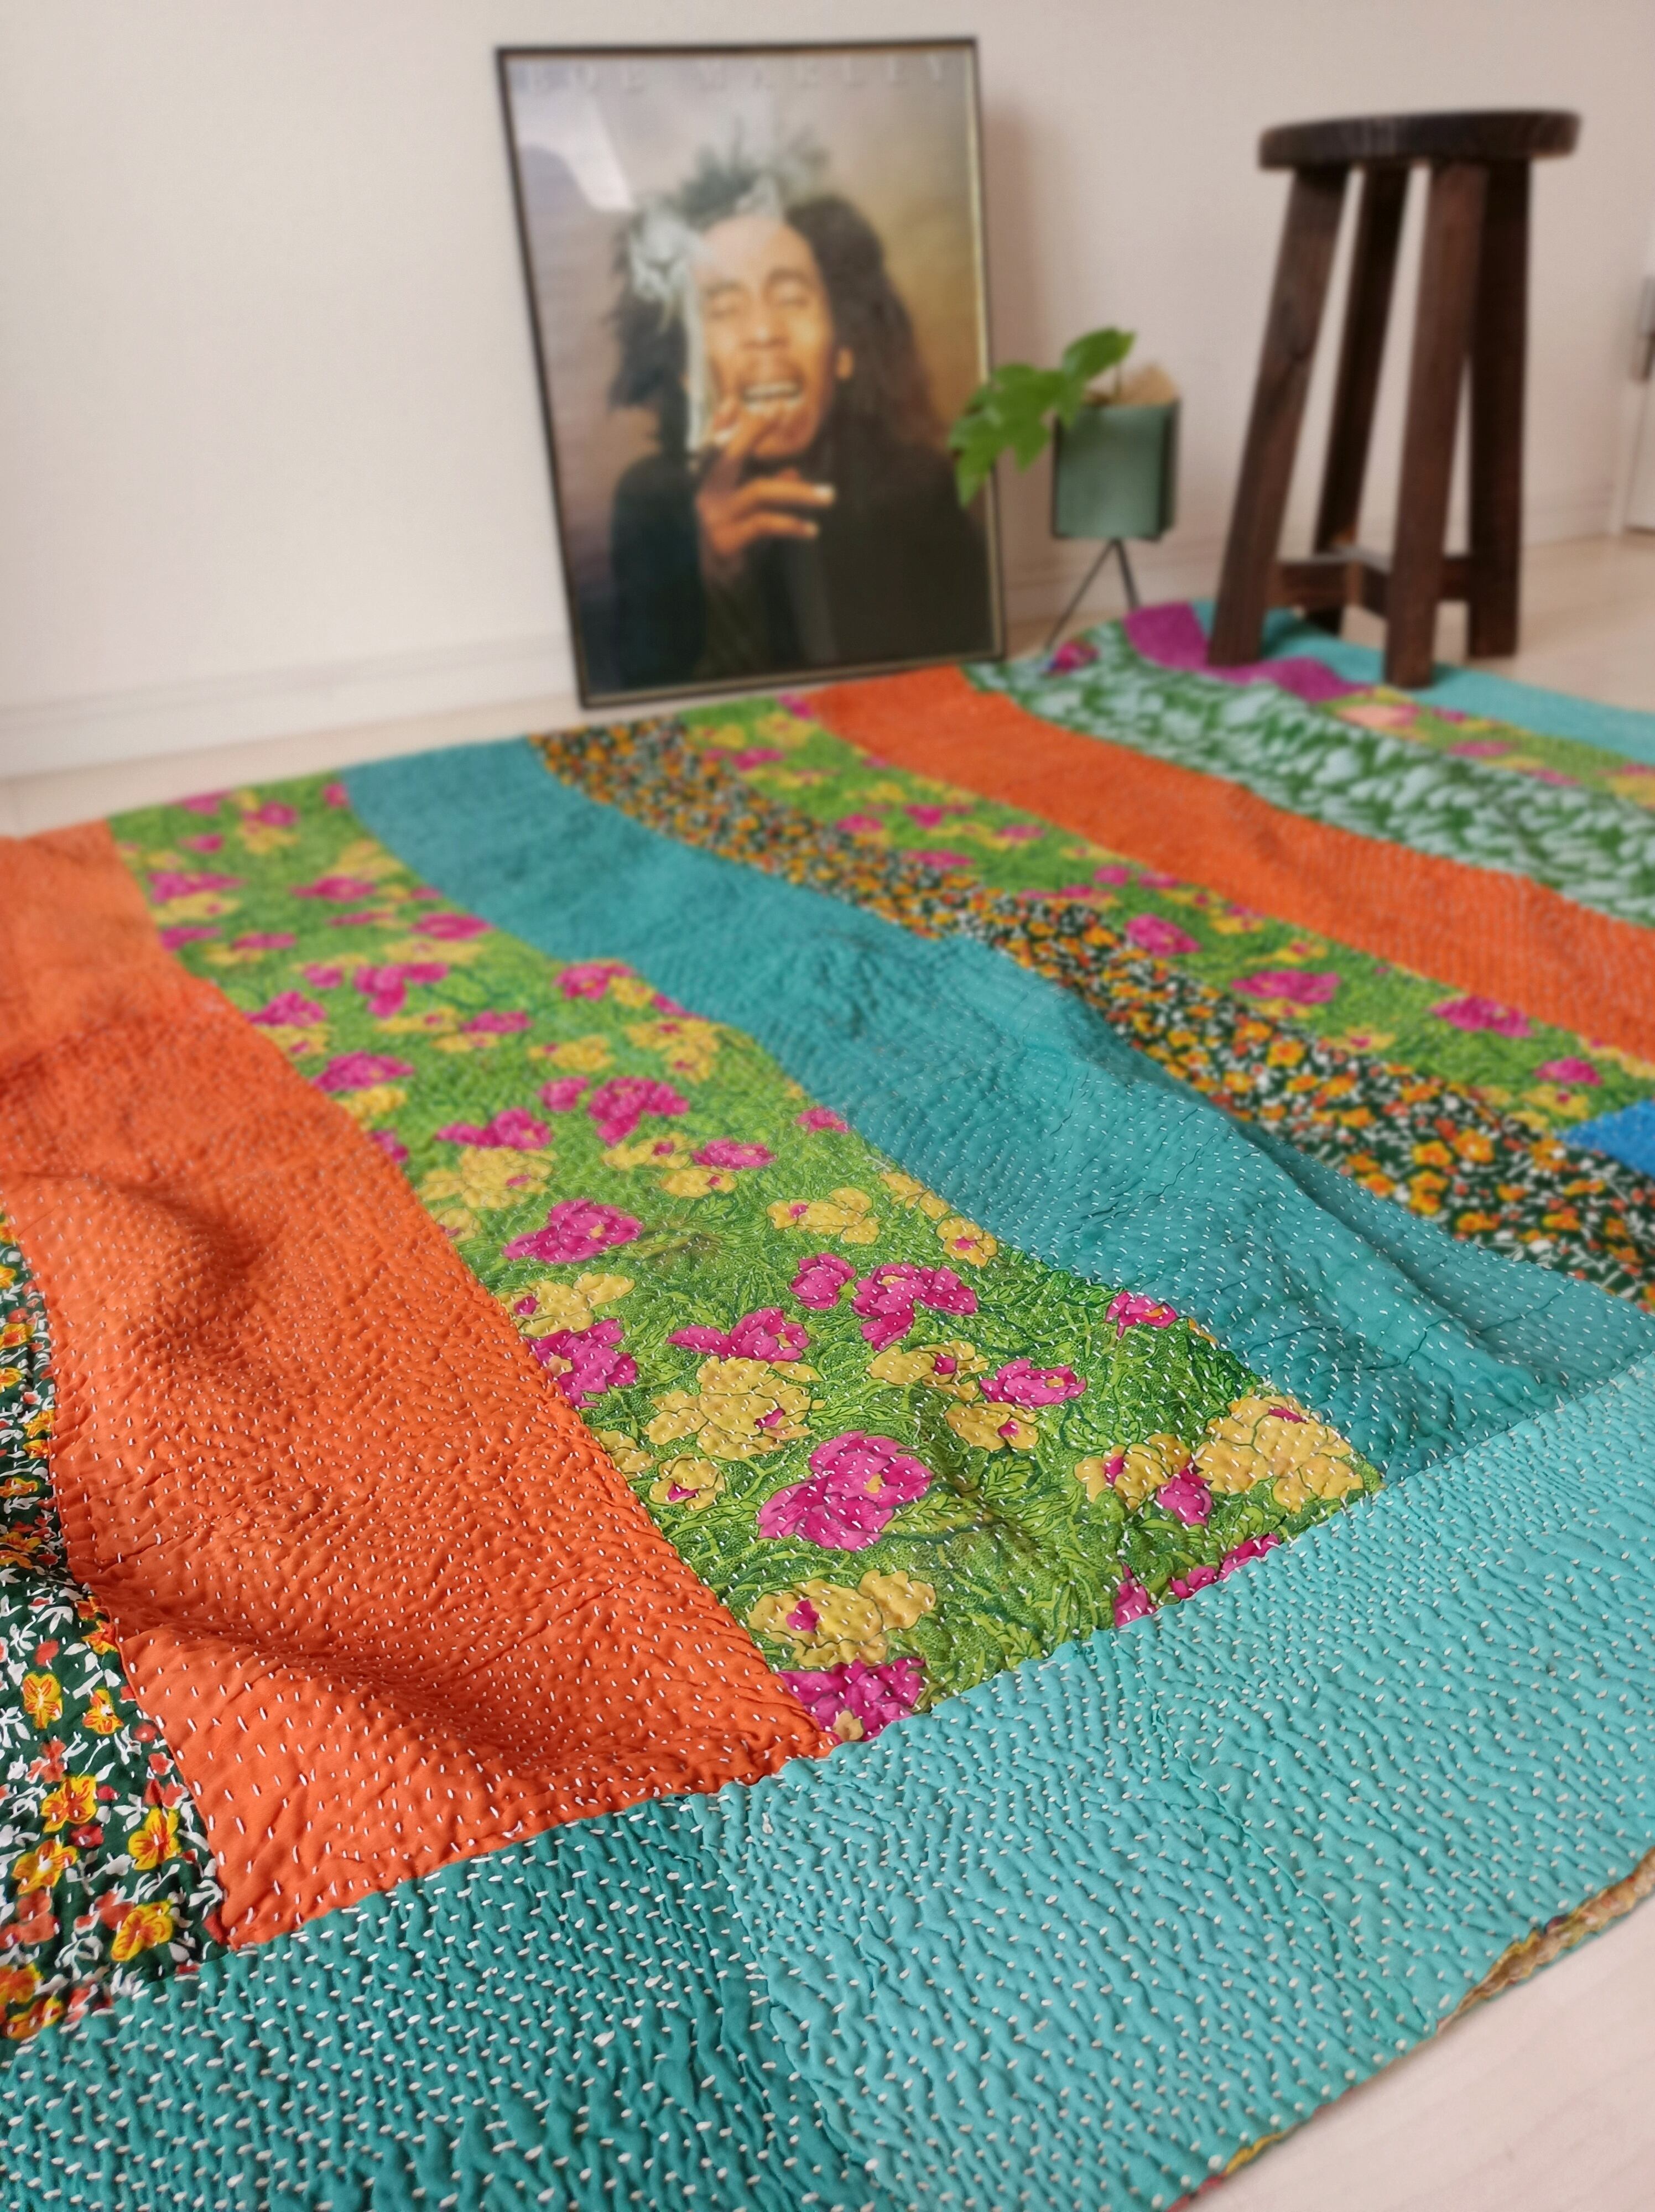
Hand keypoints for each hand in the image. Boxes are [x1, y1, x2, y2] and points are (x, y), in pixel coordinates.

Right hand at [694, 397, 834, 584]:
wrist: (718, 587)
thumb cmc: (737, 542)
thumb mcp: (753, 512)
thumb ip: (769, 489)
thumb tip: (794, 471)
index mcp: (711, 482)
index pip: (717, 444)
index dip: (727, 422)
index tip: (746, 402)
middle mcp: (707, 494)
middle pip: (730, 454)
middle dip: (755, 430)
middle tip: (781, 410)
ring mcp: (714, 517)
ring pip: (759, 491)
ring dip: (799, 492)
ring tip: (829, 496)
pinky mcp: (725, 540)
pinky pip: (764, 524)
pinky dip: (791, 525)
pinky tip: (812, 530)